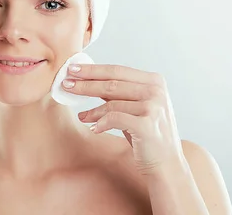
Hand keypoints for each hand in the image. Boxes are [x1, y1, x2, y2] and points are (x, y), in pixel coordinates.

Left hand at [62, 64, 183, 175]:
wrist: (166, 163)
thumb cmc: (146, 133)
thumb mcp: (134, 107)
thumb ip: (117, 92)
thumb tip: (86, 78)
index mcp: (154, 80)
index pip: (117, 70)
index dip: (93, 69)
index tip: (72, 69)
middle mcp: (155, 91)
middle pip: (112, 83)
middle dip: (85, 83)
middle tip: (66, 84)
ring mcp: (153, 107)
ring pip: (111, 103)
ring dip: (92, 110)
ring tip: (81, 115)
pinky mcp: (147, 125)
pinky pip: (114, 119)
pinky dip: (101, 123)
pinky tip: (94, 128)